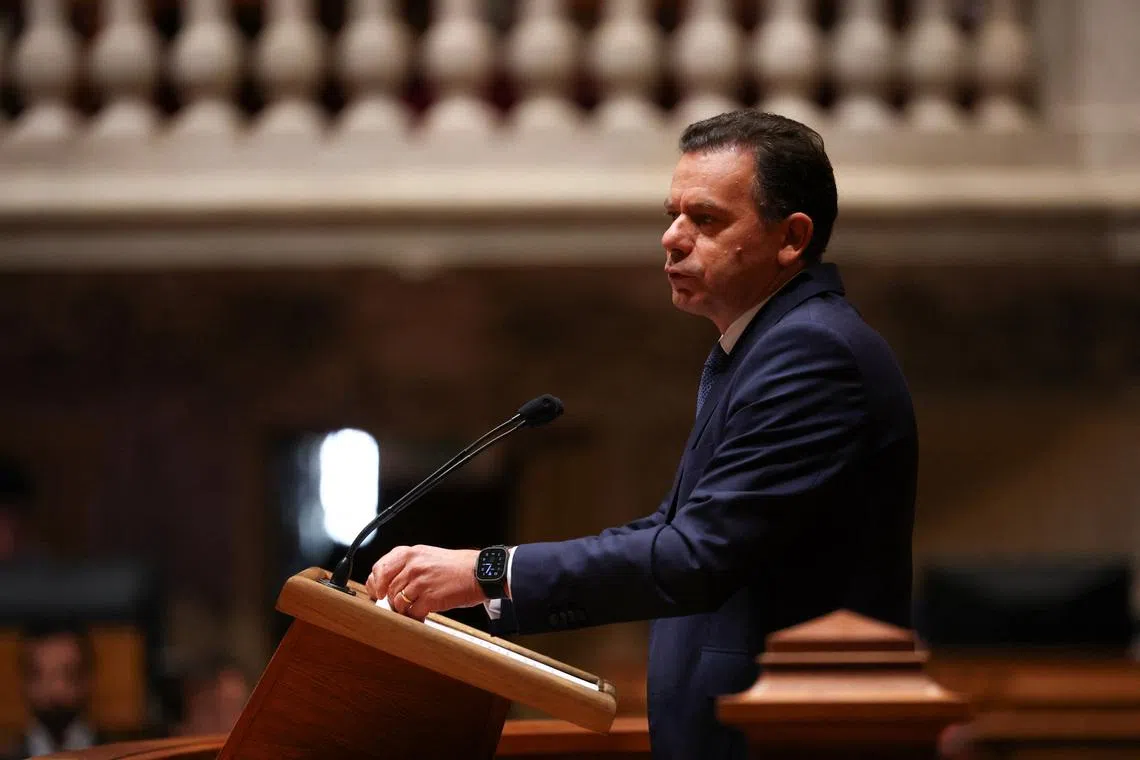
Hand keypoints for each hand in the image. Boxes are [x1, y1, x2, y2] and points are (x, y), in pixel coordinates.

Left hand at [365, 545, 483, 620]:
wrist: (481, 572)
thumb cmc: (457, 567)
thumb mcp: (428, 557)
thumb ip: (407, 567)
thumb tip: (387, 585)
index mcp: (410, 553)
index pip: (379, 568)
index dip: (375, 584)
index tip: (377, 593)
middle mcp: (413, 565)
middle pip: (387, 588)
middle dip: (391, 600)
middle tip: (400, 604)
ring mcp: (421, 581)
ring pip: (397, 602)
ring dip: (404, 609)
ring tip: (416, 607)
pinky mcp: (430, 597)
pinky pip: (412, 612)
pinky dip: (416, 616)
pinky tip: (424, 613)